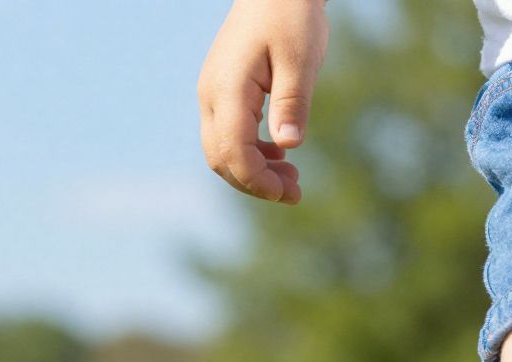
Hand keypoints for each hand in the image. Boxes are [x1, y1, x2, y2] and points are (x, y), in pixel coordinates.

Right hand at [198, 0, 329, 204]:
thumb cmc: (291, 18)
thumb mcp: (300, 61)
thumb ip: (292, 102)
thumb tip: (287, 145)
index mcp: (228, 89)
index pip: (234, 153)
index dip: (259, 182)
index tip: (292, 193)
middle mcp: (211, 94)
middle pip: (221, 159)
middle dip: (255, 184)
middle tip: (296, 192)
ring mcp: (213, 93)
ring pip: (221, 151)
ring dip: (253, 172)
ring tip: (292, 178)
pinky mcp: (222, 93)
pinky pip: (227, 136)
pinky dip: (250, 155)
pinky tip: (280, 154)